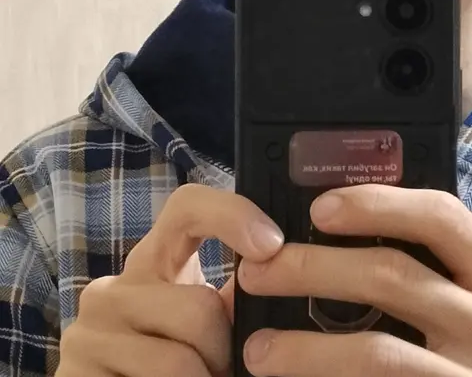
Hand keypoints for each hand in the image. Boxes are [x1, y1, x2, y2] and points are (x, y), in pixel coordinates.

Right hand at [56, 184, 284, 376]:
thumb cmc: (170, 361)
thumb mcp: (202, 324)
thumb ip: (235, 298)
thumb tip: (289, 271)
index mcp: (151, 262)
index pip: (187, 207)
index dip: (233, 215)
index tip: (270, 245)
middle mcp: (110, 289)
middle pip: (199, 309)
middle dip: (225, 353)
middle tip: (224, 370)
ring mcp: (85, 336)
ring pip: (179, 362)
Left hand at [238, 185, 471, 376]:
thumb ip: (436, 272)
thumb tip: (338, 235)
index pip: (441, 216)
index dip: (376, 204)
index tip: (319, 208)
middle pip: (395, 275)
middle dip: (314, 268)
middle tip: (258, 272)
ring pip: (377, 352)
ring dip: (305, 348)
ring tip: (259, 348)